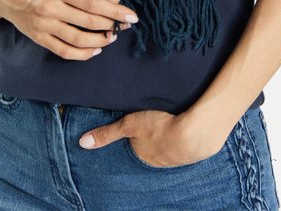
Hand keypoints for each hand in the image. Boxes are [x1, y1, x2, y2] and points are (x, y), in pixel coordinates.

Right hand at [0, 0, 137, 60]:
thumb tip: (112, 1)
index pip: (92, 2)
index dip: (114, 11)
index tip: (131, 16)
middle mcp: (49, 6)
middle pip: (87, 21)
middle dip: (110, 25)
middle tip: (123, 26)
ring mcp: (43, 24)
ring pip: (77, 39)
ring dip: (99, 41)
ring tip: (111, 37)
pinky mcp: (39, 38)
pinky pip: (64, 51)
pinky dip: (82, 53)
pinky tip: (95, 49)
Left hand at [78, 109, 226, 167]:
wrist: (197, 132)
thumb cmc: (161, 127)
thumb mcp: (129, 125)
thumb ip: (107, 133)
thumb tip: (82, 143)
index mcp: (143, 156)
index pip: (135, 146)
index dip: (136, 134)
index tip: (140, 122)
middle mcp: (159, 161)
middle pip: (152, 147)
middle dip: (153, 136)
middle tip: (156, 120)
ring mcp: (178, 157)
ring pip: (169, 145)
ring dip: (170, 135)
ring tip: (170, 120)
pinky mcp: (194, 150)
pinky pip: (186, 143)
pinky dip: (185, 134)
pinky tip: (186, 124)